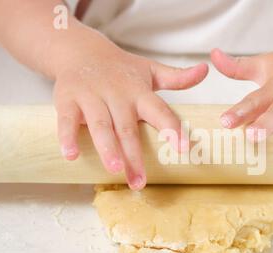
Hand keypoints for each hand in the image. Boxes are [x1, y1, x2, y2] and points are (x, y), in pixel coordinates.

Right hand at [54, 45, 207, 188]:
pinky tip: (71, 156)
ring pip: (100, 125)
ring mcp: (91, 96)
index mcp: (139, 92)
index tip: (183, 149)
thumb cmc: (121, 69)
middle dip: (135, 155)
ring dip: (107, 148)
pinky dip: (67, 137)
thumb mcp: (151, 71)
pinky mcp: (67, 99)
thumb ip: (178, 77)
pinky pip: (66, 120)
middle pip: (128, 127)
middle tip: (140, 182)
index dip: (171, 128)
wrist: (80, 50)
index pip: (160, 110)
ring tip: (115, 170)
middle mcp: (117, 94)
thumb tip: (205, 70)